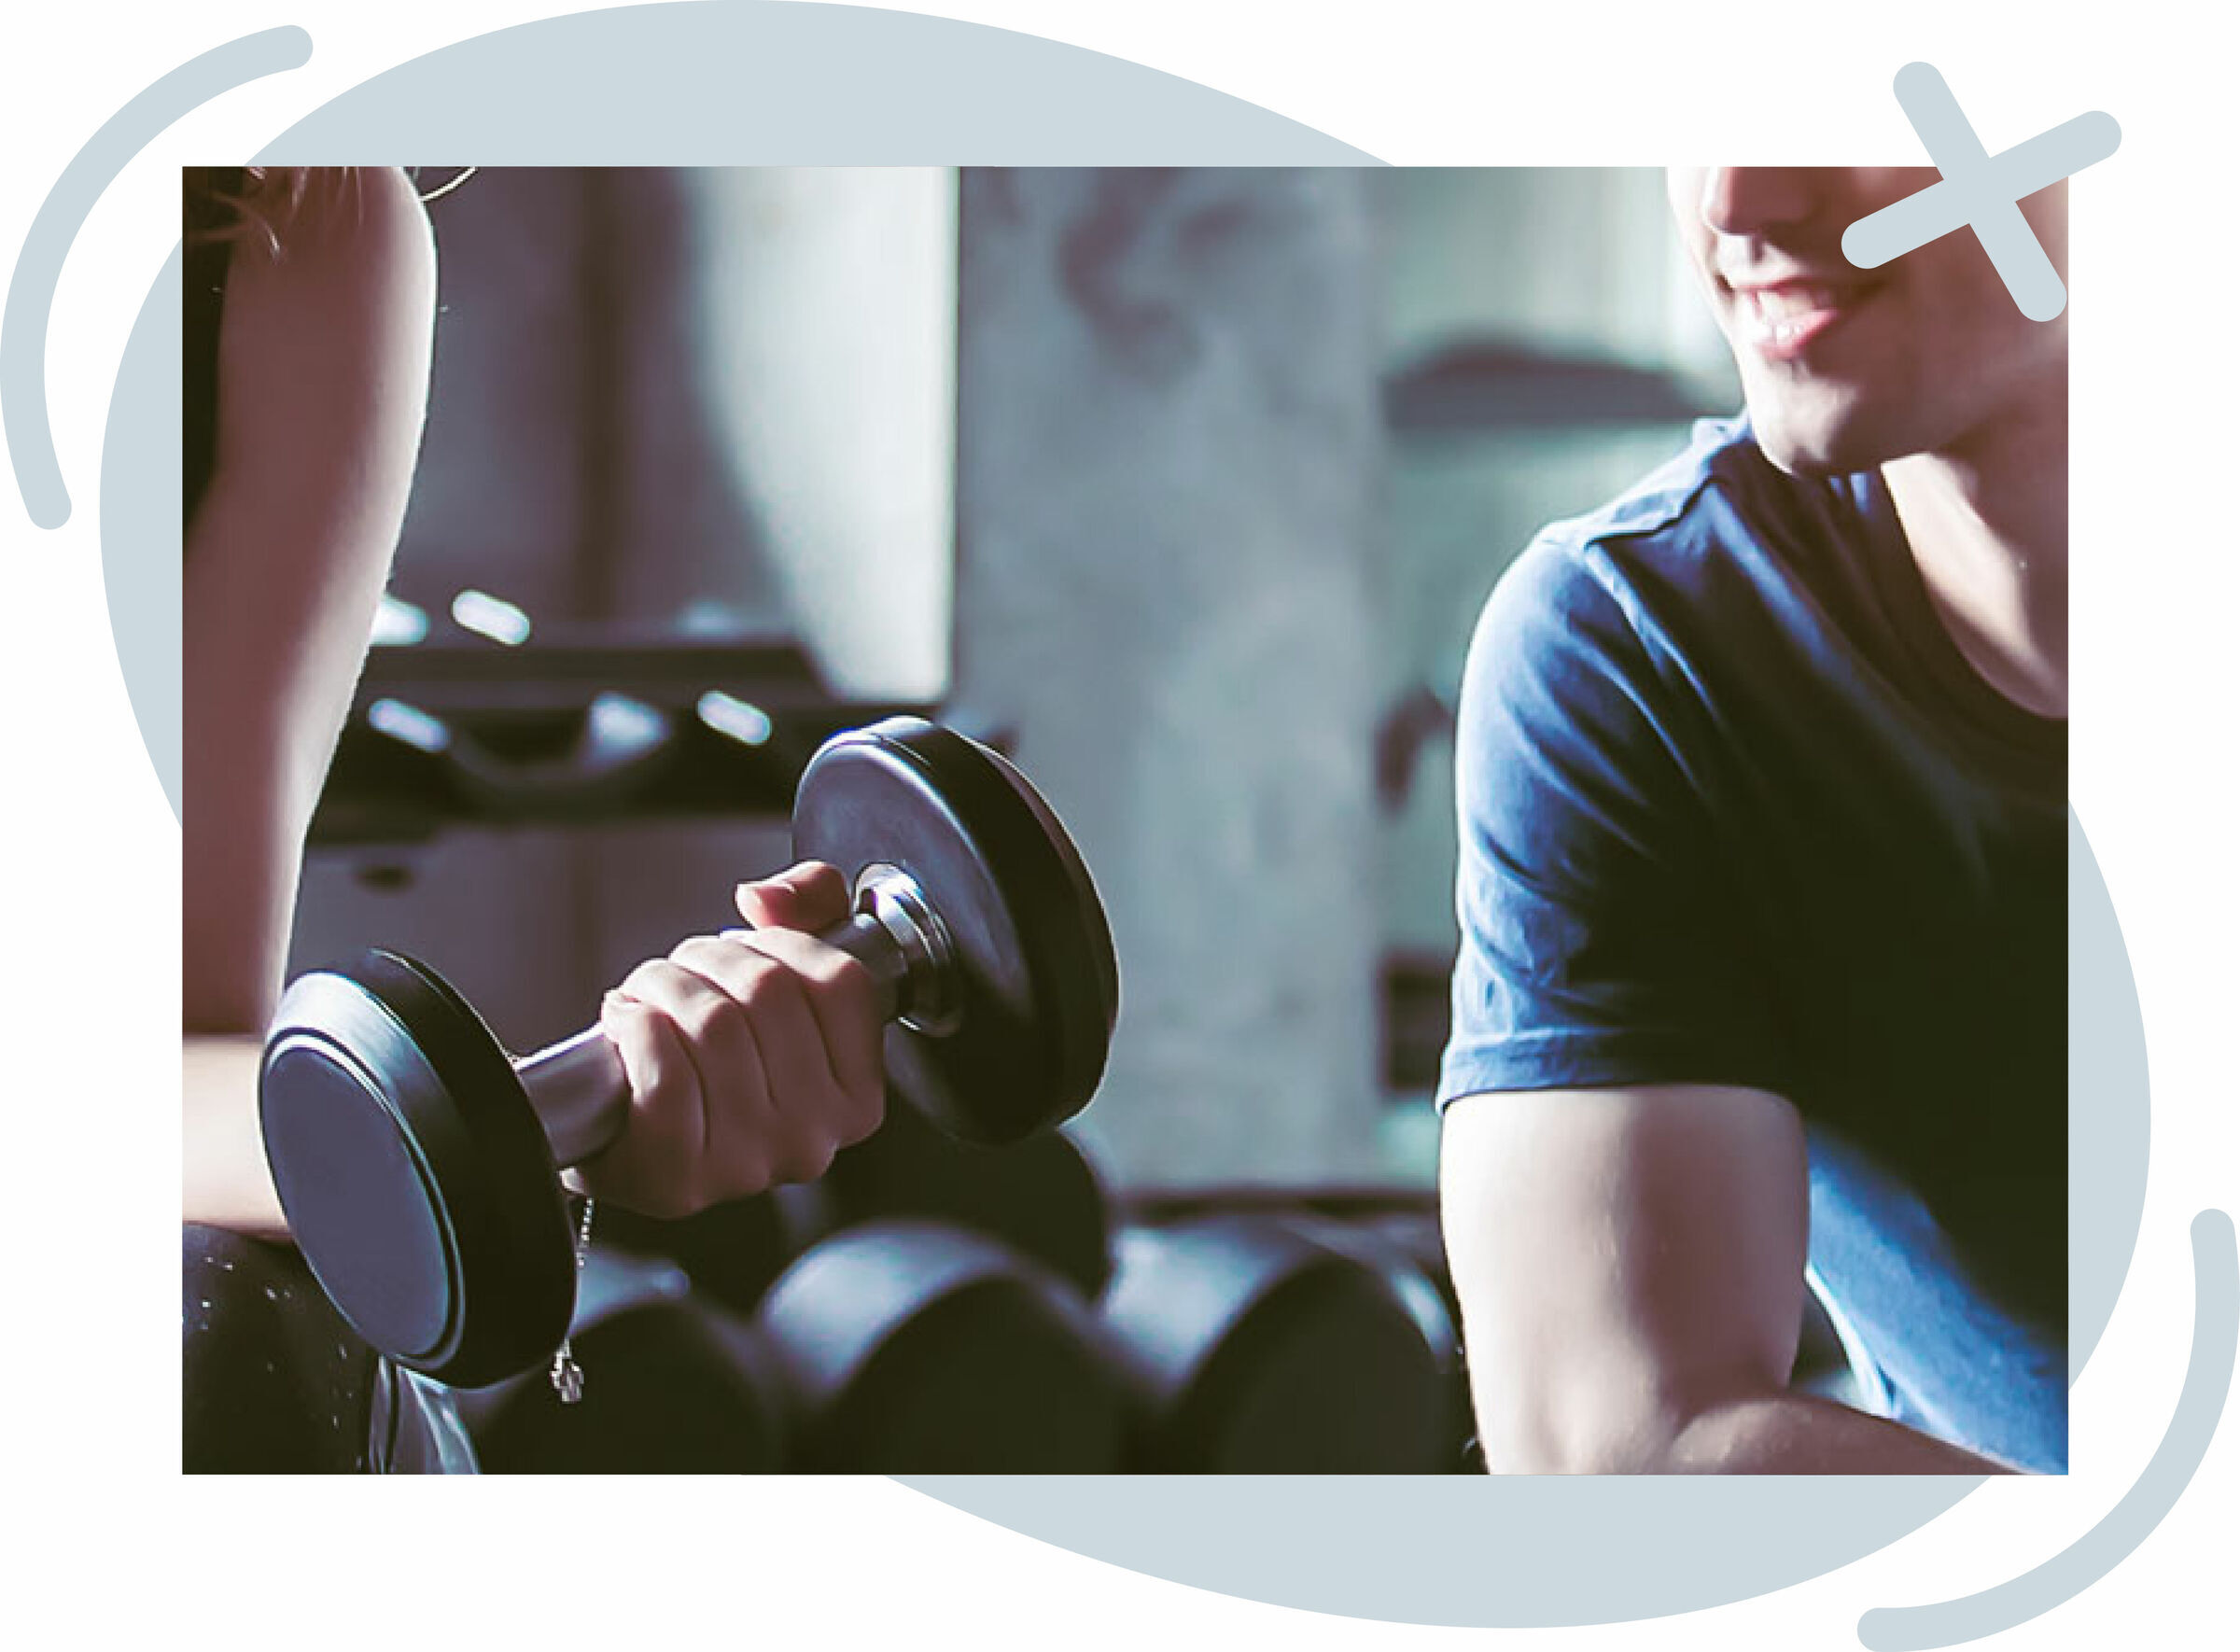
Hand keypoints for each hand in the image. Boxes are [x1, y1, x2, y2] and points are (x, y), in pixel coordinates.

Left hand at [570, 862, 886, 1216]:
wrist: (618, 1132)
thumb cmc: (701, 1058)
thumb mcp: (780, 972)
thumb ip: (808, 904)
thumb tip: (768, 898)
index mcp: (855, 1098)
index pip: (841, 980)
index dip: (782, 942)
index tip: (749, 953)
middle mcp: (812, 1138)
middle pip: (769, 991)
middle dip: (707, 958)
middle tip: (683, 975)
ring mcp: (747, 1163)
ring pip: (711, 1023)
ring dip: (662, 987)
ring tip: (650, 1001)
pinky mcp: (678, 1174)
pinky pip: (664, 1069)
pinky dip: (636, 1027)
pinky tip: (629, 1030)